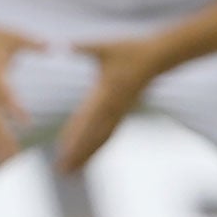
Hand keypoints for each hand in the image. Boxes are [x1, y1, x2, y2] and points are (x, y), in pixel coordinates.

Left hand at [53, 37, 164, 172]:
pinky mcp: (124, 113)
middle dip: (78, 155)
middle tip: (62, 171)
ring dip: (87, 156)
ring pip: (102, 140)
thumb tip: (59, 45)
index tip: (62, 151)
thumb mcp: (104, 46)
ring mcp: (119, 112)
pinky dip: (98, 148)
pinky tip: (89, 156)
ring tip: (72, 172)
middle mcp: (113, 107)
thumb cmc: (129, 50)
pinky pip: (109, 134)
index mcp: (106, 92)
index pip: (87, 119)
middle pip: (94, 137)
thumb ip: (81, 47)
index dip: (75, 136)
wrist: (158, 58)